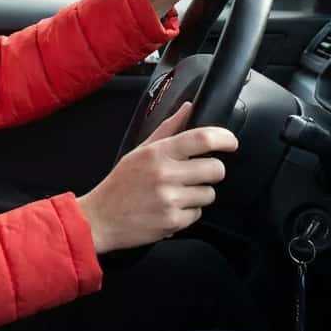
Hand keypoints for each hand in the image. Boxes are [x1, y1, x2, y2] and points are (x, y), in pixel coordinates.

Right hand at [77, 102, 237, 252]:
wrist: (100, 218)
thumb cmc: (121, 183)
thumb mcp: (140, 151)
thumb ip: (167, 129)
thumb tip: (188, 108)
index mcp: (157, 153)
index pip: (201, 139)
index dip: (224, 138)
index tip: (230, 142)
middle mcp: (165, 174)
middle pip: (215, 169)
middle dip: (211, 171)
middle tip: (197, 173)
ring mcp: (170, 199)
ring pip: (209, 193)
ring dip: (198, 194)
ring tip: (176, 194)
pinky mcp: (173, 221)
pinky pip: (198, 214)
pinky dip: (187, 212)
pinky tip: (169, 208)